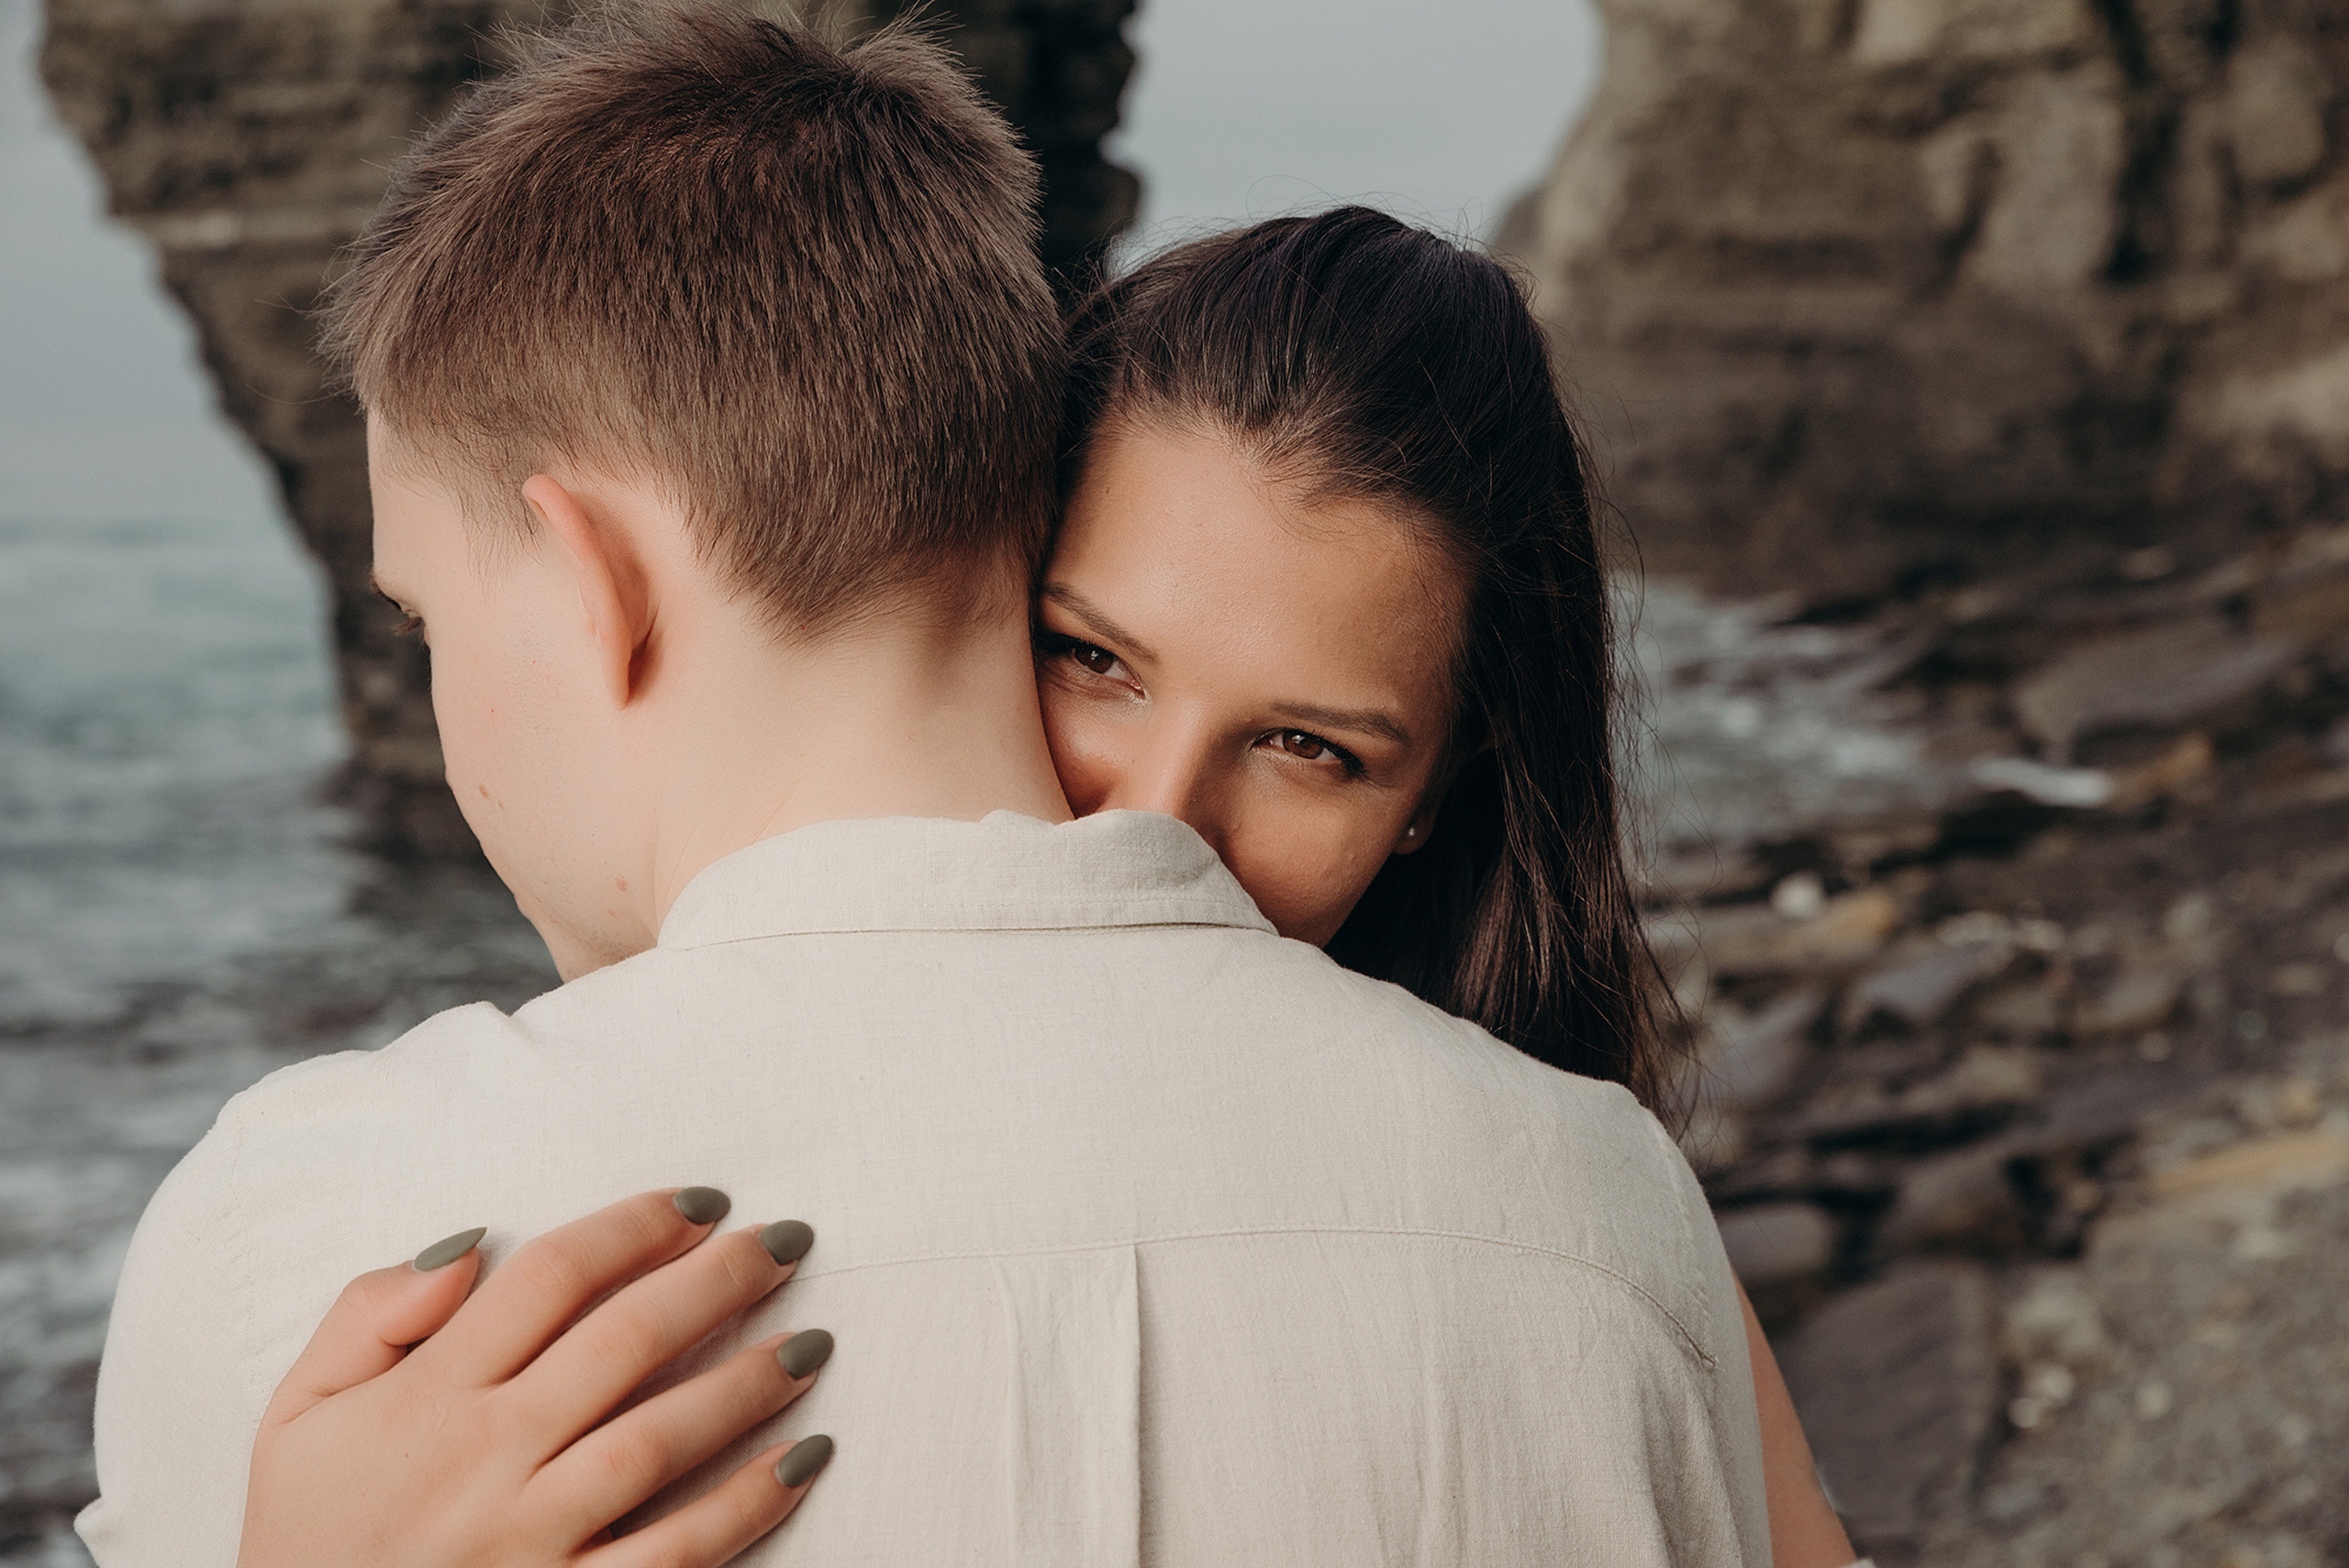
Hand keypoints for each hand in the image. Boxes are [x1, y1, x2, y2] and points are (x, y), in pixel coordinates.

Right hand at [237, 1187, 832, 1567]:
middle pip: (625, 1339)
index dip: (635, 1224)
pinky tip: (803, 1458)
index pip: (549, 1276)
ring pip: (662, 1438)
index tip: (701, 1201)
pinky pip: (677, 1551)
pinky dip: (748, 1504)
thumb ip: (366, 1315)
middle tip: (786, 1242)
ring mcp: (531, 1539)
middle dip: (718, 1279)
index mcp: (426, 1397)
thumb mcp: (296, 1418)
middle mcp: (485, 1459)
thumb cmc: (308, 1536)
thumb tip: (469, 1244)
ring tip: (812, 1341)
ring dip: (749, 1381)